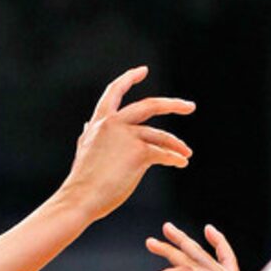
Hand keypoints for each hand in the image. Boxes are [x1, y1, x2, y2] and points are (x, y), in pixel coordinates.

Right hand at [60, 66, 193, 222]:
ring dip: (176, 144)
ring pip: (160, 135)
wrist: (80, 200)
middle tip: (190, 106)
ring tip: (187, 153)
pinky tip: (182, 163)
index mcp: (99, 122)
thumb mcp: (84, 150)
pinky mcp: (139, 152)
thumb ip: (89, 135)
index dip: (129, 78)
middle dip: (173, 105)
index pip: (114, 91)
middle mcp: (114, 124)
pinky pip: (163, 153)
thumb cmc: (82, 182)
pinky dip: (174, 158)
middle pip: (150, 105)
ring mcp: (127, 136)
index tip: (143, 70)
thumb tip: (86, 124)